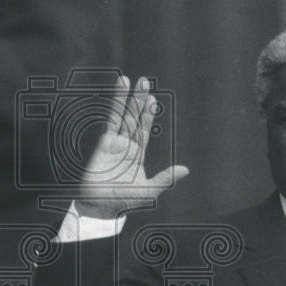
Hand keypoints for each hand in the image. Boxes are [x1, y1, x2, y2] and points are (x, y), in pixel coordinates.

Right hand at [75, 76, 189, 219]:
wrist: (100, 206)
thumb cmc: (123, 202)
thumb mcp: (149, 191)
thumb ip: (165, 179)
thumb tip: (185, 170)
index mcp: (136, 155)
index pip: (144, 131)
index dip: (148, 115)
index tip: (152, 100)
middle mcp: (125, 146)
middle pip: (134, 118)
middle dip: (139, 100)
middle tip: (144, 81)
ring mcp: (114, 143)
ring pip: (122, 115)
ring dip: (127, 97)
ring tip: (130, 79)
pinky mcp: (105, 142)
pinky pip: (111, 119)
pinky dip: (115, 104)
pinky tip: (119, 91)